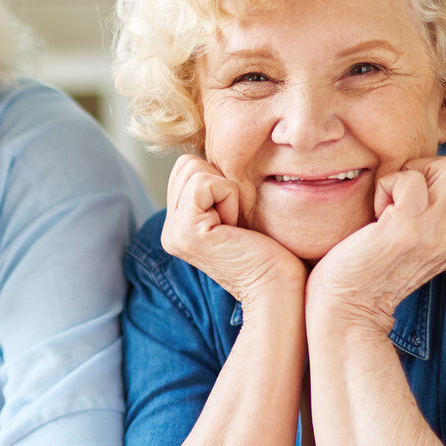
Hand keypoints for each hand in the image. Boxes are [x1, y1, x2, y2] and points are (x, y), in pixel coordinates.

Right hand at [161, 154, 304, 308]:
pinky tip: (234, 226)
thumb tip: (211, 159)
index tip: (234, 218)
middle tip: (234, 222)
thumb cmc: (268, 250)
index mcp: (177, 226)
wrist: (277, 287)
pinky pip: (205, 183)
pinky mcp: (186, 231)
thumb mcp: (233, 213)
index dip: (218, 182)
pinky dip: (228, 196)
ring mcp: (173, 232)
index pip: (185, 168)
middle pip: (185, 164)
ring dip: (225, 191)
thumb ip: (213, 191)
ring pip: (193, 169)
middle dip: (219, 183)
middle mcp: (168, 231)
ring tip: (234, 225)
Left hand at [308, 155, 445, 334]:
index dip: (429, 177)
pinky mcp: (408, 229)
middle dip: (425, 169)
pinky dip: (387, 185)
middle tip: (395, 198)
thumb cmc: (361, 272)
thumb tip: (414, 174)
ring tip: (385, 210)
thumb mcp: (406, 242)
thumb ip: (422, 214)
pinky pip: (408, 178)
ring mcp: (435, 232)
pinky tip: (374, 217)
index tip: (401, 203)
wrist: (346, 311)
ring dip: (405, 177)